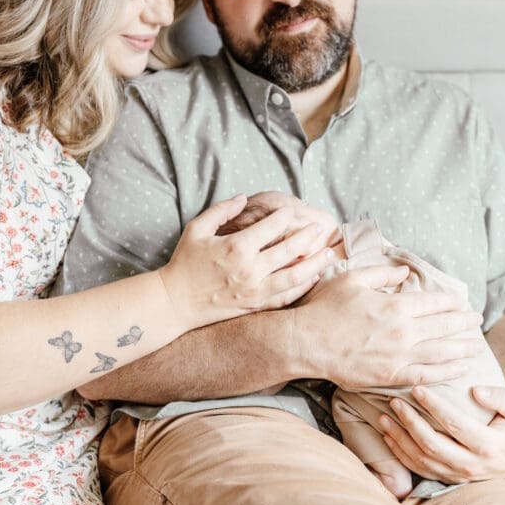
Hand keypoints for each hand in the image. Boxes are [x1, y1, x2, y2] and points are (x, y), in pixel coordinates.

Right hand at [160, 195, 334, 329]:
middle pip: (290, 250)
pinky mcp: (255, 305)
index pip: (272, 226)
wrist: (176, 301)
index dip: (286, 216)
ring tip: (328, 254)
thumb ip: (221, 211)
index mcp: (237, 247)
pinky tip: (313, 278)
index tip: (293, 210)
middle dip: (308, 236)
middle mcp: (250, 269)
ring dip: (315, 264)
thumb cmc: (185, 262)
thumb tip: (243, 198)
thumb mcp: (197, 229)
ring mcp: (255, 290)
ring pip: (296, 276)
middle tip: (319, 227)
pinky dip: (302, 287)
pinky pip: (286, 297)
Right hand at [291, 266, 484, 388]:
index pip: (435, 301)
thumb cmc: (326, 308)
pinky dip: (447, 372)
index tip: (462, 300)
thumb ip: (382, 275)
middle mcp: (403, 331)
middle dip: (464, 321)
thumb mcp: (352, 279)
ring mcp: (399, 355)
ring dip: (463, 347)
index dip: (452, 300)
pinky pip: (426, 375)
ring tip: (477, 345)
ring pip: (442, 352)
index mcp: (396, 305)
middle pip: (444, 325)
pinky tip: (460, 368)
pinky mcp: (391, 375)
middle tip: (477, 319)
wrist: (307, 342)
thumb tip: (404, 272)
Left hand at [378, 384, 504, 483]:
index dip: (434, 406)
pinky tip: (388, 437)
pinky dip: (400, 454)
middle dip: (409, 422)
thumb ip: (502, 398)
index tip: (417, 389)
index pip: (455, 424)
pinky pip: (419, 469)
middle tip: (395, 402)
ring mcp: (458, 474)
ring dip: (399, 438)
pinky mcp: (447, 478)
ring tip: (383, 417)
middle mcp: (471, 464)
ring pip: (421, 459)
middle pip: (432, 444)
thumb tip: (476, 391)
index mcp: (489, 446)